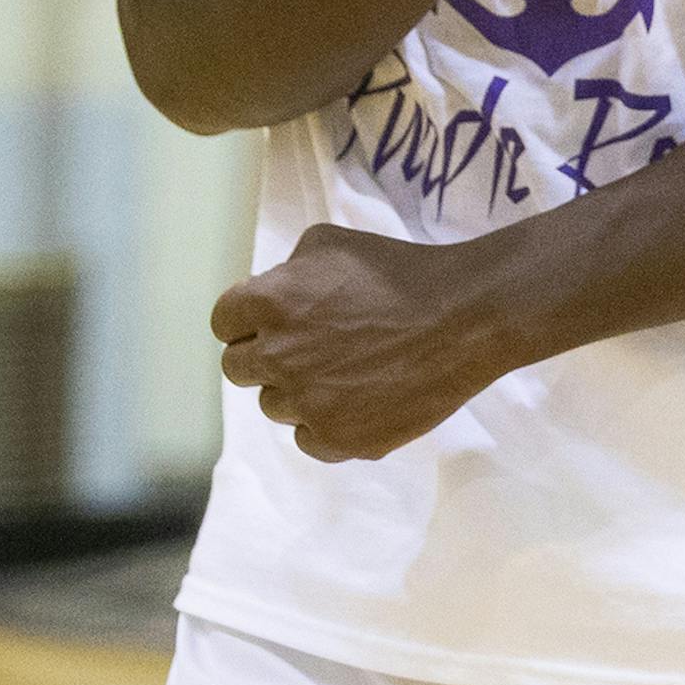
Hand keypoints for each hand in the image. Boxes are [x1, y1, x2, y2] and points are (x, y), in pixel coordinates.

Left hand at [212, 223, 497, 461]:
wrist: (461, 318)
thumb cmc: (396, 270)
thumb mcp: (328, 243)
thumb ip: (286, 271)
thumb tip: (270, 296)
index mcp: (269, 302)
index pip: (224, 322)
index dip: (245, 319)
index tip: (269, 320)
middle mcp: (277, 356)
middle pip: (238, 367)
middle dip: (262, 354)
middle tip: (303, 346)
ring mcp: (306, 404)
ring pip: (274, 405)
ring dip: (295, 389)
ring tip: (341, 370)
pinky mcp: (337, 441)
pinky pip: (307, 439)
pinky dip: (323, 423)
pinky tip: (354, 399)